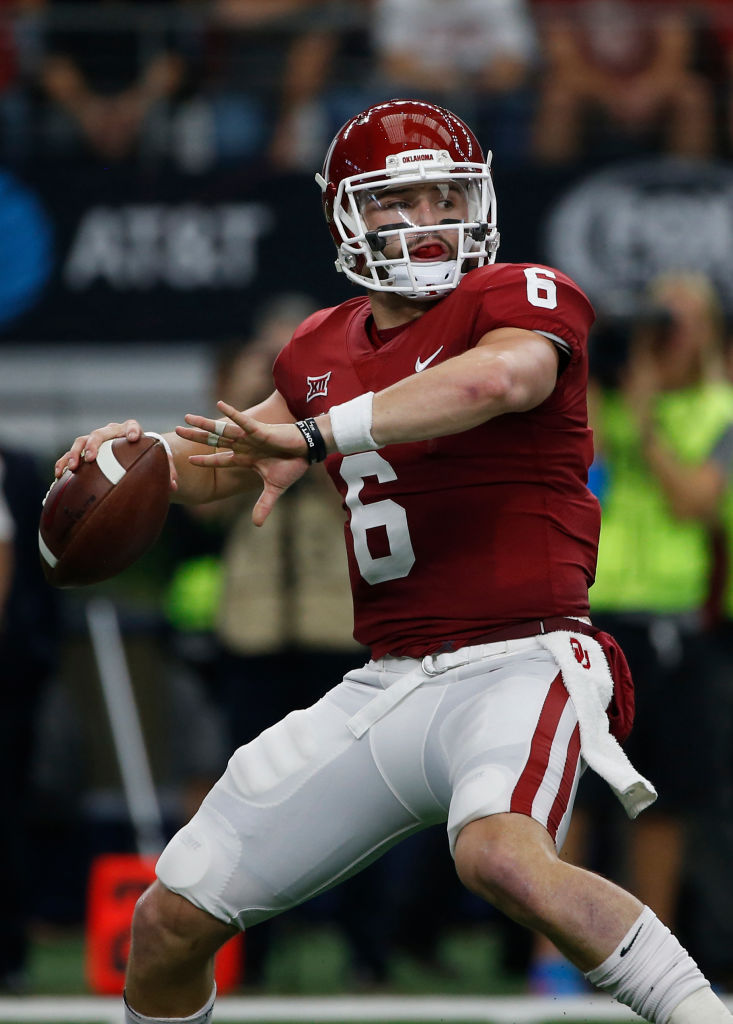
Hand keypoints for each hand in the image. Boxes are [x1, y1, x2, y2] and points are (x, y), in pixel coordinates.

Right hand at [55, 420, 178, 490]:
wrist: (133, 453)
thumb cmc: (147, 458)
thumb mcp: (158, 462)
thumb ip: (167, 471)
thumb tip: (173, 487)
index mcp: (131, 431)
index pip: (132, 425)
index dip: (132, 430)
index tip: (134, 437)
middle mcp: (111, 432)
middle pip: (100, 433)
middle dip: (95, 444)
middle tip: (92, 457)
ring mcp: (95, 441)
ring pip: (81, 441)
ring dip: (75, 453)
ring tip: (72, 466)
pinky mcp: (83, 451)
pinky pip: (69, 455)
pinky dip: (63, 463)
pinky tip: (58, 475)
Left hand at [176, 400, 309, 524]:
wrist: (307, 451)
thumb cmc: (293, 465)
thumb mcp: (275, 488)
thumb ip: (264, 504)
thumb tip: (257, 525)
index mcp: (246, 458)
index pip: (221, 460)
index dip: (205, 460)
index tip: (189, 460)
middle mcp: (244, 446)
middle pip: (214, 441)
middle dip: (196, 437)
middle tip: (176, 432)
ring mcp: (249, 437)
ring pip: (222, 430)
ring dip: (204, 424)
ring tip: (186, 417)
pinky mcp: (259, 430)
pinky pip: (242, 421)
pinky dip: (231, 413)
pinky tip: (219, 405)